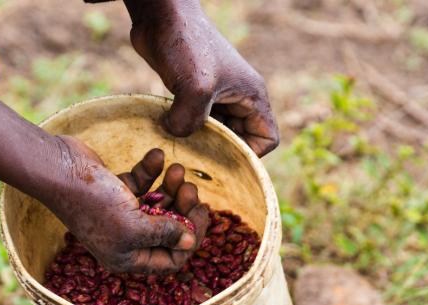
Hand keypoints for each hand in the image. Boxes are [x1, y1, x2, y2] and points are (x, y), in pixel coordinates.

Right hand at [48, 138, 206, 272]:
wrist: (59, 170)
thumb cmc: (95, 203)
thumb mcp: (135, 225)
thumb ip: (166, 234)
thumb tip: (190, 243)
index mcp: (127, 258)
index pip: (171, 258)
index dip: (191, 238)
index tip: (201, 212)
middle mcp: (124, 239)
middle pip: (168, 231)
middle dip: (184, 209)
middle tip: (189, 188)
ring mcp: (120, 214)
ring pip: (159, 205)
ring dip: (172, 187)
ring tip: (177, 170)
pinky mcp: (115, 191)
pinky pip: (143, 184)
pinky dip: (152, 170)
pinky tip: (156, 156)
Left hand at [124, 0, 278, 155]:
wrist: (161, 19)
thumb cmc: (186, 45)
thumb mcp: (195, 86)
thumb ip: (191, 120)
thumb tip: (178, 135)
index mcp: (252, 96)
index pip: (267, 139)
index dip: (249, 155)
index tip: (221, 160)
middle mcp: (238, 98)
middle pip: (239, 141)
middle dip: (220, 155)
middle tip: (194, 163)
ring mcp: (215, 97)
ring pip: (215, 134)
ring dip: (198, 145)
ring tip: (179, 152)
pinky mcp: (192, 95)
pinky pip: (194, 124)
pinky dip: (183, 133)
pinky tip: (166, 137)